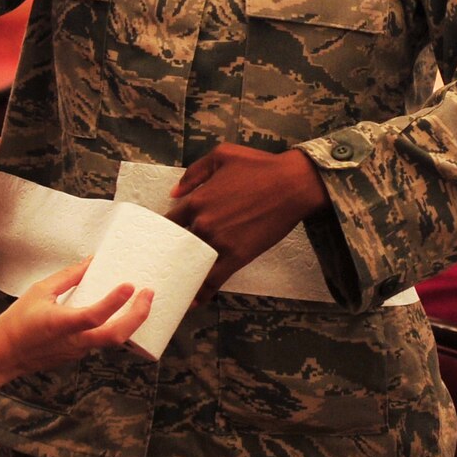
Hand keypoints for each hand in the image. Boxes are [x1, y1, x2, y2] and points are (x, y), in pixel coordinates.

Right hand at [0, 259, 152, 376]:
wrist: (4, 355)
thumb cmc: (18, 321)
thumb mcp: (40, 291)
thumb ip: (68, 277)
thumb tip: (91, 262)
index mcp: (62, 324)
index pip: (95, 315)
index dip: (115, 301)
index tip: (130, 285)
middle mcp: (75, 341)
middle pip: (116, 336)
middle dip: (138, 316)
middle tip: (149, 294)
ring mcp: (79, 351)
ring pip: (113, 341)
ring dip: (131, 322)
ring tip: (142, 301)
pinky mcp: (79, 354)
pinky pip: (102, 341)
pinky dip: (116, 326)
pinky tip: (121, 313)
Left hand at [167, 144, 329, 300]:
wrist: (293, 184)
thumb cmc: (260, 166)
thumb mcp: (222, 155)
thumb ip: (194, 173)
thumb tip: (174, 192)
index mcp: (197, 200)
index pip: (169, 222)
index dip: (164, 231)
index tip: (163, 238)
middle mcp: (203, 224)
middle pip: (177, 245)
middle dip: (170, 254)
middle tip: (164, 264)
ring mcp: (219, 243)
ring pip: (193, 265)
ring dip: (184, 274)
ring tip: (176, 286)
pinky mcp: (238, 257)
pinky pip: (214, 279)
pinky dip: (204, 291)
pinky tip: (196, 300)